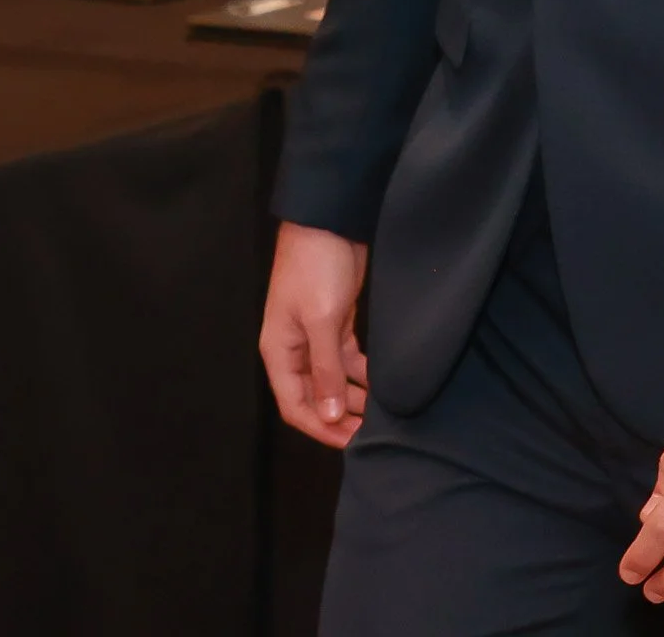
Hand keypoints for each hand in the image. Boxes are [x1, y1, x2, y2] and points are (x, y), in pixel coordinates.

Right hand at [260, 220, 369, 447]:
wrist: (329, 219)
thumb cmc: (317, 267)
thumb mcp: (322, 320)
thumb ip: (325, 369)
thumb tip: (330, 415)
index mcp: (280, 352)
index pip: (296, 406)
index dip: (321, 428)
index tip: (352, 444)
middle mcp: (295, 349)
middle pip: (315, 396)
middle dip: (341, 416)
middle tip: (374, 433)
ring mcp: (316, 334)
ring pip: (335, 378)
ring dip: (356, 396)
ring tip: (384, 413)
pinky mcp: (337, 319)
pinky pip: (347, 357)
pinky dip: (363, 371)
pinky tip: (384, 382)